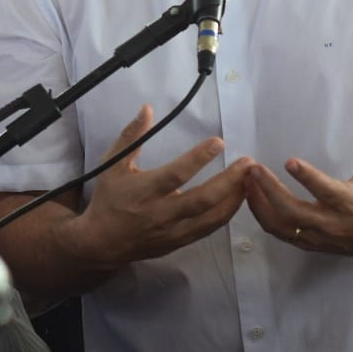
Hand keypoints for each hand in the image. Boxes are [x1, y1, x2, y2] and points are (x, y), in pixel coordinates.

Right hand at [68, 104, 252, 268]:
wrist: (101, 243)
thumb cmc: (108, 199)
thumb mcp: (112, 165)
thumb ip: (131, 136)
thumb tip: (147, 108)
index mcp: (144, 191)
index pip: (176, 175)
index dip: (198, 159)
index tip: (219, 142)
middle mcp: (161, 213)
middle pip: (202, 199)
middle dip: (229, 181)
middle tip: (248, 164)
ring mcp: (172, 231)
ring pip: (211, 218)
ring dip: (234, 198)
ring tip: (251, 180)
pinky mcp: (179, 242)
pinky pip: (208, 229)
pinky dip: (226, 214)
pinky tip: (238, 199)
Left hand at [245, 106, 352, 256]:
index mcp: (350, 202)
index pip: (326, 191)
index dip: (308, 178)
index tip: (290, 162)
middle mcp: (331, 222)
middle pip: (294, 212)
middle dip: (271, 191)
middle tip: (254, 169)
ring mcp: (317, 236)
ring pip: (282, 226)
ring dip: (260, 204)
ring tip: (247, 181)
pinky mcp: (308, 243)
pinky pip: (280, 233)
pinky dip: (263, 216)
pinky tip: (252, 197)